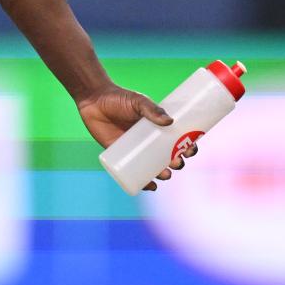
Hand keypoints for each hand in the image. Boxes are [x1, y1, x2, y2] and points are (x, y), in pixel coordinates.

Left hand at [76, 84, 198, 190]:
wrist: (93, 100)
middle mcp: (149, 141)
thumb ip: (151, 109)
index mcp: (158, 127)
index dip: (188, 147)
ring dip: (163, 175)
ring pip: (154, 167)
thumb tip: (169, 121)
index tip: (191, 149)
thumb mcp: (138, 101)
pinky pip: (134, 174)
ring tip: (165, 175)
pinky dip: (144, 183)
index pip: (178, 140)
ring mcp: (135, 150)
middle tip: (176, 162)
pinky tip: (151, 187)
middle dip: (177, 163)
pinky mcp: (120, 156)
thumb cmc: (119, 98)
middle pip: (169, 157)